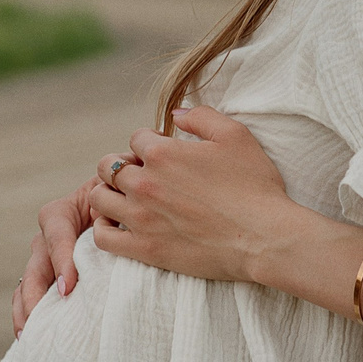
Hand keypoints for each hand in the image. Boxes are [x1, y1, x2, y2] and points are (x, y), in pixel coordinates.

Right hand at [14, 176, 102, 335]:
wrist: (114, 204)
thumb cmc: (117, 199)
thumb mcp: (114, 196)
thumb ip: (111, 209)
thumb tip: (110, 225)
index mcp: (60, 214)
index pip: (56, 237)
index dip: (61, 262)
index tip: (67, 288)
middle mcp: (47, 238)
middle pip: (35, 267)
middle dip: (34, 295)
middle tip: (40, 320)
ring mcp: (45, 260)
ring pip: (27, 285)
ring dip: (26, 310)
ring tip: (28, 335)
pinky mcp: (49, 278)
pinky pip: (32, 296)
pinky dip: (30, 315)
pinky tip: (33, 336)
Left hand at [89, 106, 321, 286]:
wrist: (263, 237)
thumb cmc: (254, 186)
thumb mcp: (236, 136)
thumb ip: (201, 117)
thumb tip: (175, 113)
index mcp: (163, 153)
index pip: (136, 138)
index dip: (151, 143)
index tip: (165, 155)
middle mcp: (145, 183)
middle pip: (109, 166)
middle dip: (123, 164)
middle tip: (144, 175)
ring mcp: (141, 218)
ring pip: (99, 197)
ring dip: (109, 192)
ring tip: (128, 198)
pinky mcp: (144, 248)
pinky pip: (102, 236)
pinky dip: (104, 226)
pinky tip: (119, 223)